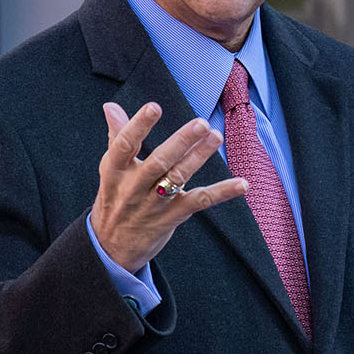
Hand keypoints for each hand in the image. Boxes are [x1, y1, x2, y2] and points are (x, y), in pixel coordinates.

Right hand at [91, 102, 247, 272]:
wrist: (112, 247)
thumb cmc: (116, 199)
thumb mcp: (111, 171)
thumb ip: (117, 137)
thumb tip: (111, 106)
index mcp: (115, 170)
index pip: (124, 145)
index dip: (138, 125)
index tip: (154, 107)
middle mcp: (133, 187)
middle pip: (158, 162)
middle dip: (180, 142)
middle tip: (201, 123)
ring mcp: (154, 204)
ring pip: (178, 178)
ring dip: (199, 157)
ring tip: (216, 136)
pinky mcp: (172, 217)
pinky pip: (200, 201)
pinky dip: (223, 192)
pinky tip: (242, 184)